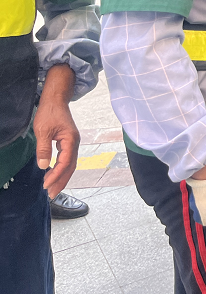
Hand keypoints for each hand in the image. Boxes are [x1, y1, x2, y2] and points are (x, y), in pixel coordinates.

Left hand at [34, 65, 79, 198]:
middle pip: (71, 166)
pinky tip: (53, 174)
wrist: (55, 100)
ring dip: (61, 177)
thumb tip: (44, 166)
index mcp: (71, 140)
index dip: (56, 175)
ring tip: (51, 188)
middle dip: (61, 181)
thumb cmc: (49, 113)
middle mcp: (75, 143)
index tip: (45, 185)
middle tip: (51, 194)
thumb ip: (44, 149)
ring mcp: (72, 143)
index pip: (65, 163)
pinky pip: (67, 159)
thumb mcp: (43, 131)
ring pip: (70, 164)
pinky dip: (61, 169)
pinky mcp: (68, 142)